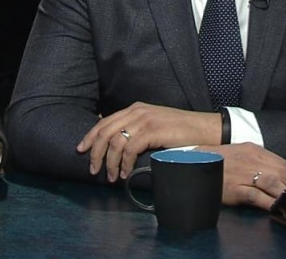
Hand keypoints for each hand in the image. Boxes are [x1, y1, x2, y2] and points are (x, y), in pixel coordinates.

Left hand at [75, 102, 221, 181]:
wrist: (204, 129)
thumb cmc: (180, 131)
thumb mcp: (154, 125)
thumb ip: (137, 129)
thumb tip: (118, 143)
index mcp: (134, 109)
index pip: (104, 122)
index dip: (90, 136)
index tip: (81, 150)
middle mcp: (136, 111)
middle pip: (104, 131)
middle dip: (95, 152)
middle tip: (93, 169)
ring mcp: (144, 120)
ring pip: (115, 142)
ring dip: (110, 162)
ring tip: (111, 176)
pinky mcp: (152, 130)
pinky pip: (129, 149)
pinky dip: (124, 163)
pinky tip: (125, 173)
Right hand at [195, 143, 285, 210]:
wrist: (193, 161)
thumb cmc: (218, 160)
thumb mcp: (241, 153)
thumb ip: (259, 162)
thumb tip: (279, 175)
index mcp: (255, 150)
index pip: (285, 164)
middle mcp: (251, 160)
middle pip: (283, 173)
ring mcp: (243, 174)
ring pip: (274, 183)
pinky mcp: (235, 188)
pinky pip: (257, 196)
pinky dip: (270, 203)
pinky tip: (278, 208)